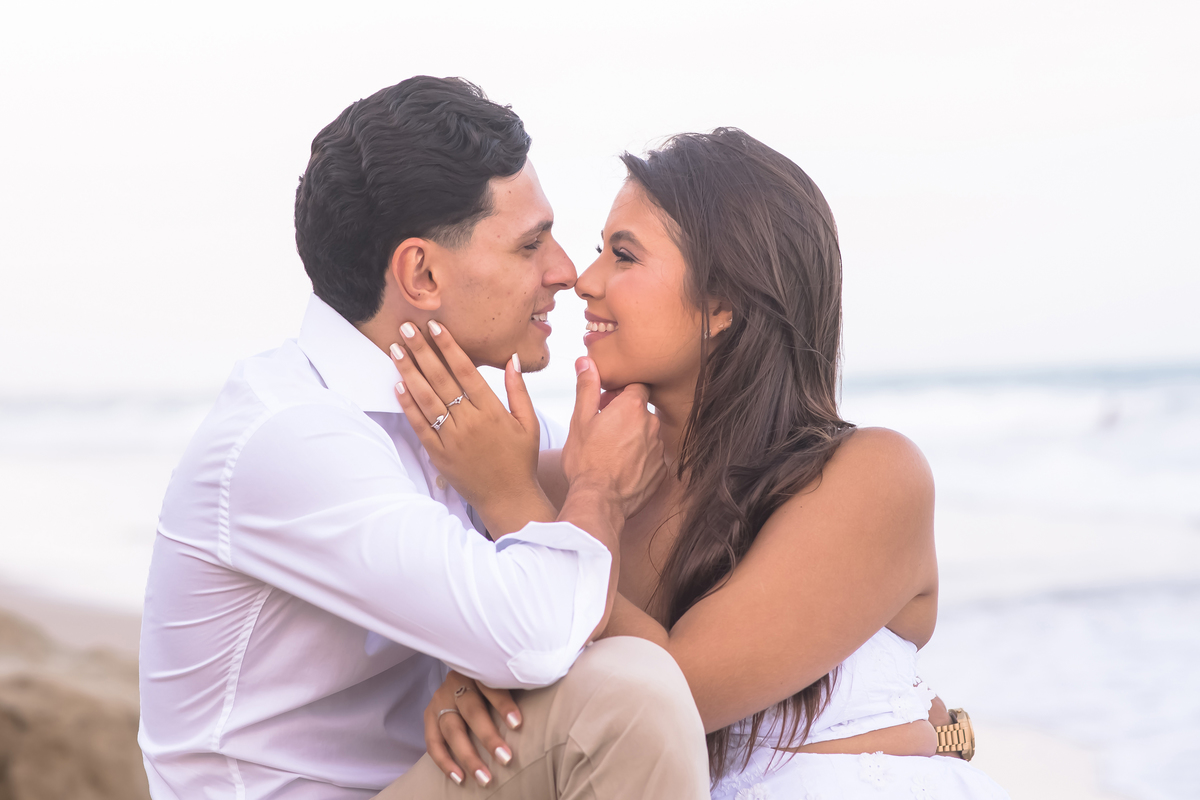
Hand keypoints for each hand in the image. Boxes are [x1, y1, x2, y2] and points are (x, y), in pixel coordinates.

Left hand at [391, 321, 553, 533]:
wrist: (508, 498)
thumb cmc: (520, 460)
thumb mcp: (529, 423)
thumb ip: (518, 390)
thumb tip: (511, 359)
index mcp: (492, 412)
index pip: (466, 371)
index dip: (449, 347)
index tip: (435, 327)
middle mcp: (470, 422)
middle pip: (441, 380)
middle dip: (422, 351)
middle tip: (407, 328)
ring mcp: (452, 439)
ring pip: (426, 399)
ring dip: (409, 372)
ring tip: (396, 350)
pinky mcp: (439, 455)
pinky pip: (420, 425)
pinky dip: (408, 405)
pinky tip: (398, 385)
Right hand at [423, 671, 521, 786]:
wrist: (467, 674)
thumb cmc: (496, 679)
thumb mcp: (506, 676)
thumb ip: (518, 685)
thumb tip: (549, 702)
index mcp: (478, 669)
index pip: (491, 686)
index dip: (503, 705)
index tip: (517, 725)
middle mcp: (456, 682)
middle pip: (472, 710)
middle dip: (488, 737)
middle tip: (506, 759)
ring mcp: (441, 698)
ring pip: (452, 729)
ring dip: (468, 756)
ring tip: (484, 778)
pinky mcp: (430, 715)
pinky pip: (433, 742)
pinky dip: (445, 762)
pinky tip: (460, 778)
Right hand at [561, 358, 666, 518]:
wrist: (599, 500)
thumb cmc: (586, 460)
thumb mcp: (580, 419)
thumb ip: (587, 387)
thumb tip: (586, 361)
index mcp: (633, 407)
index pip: (635, 386)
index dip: (619, 393)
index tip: (605, 404)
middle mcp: (651, 425)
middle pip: (641, 411)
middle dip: (625, 415)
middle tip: (603, 429)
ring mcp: (658, 449)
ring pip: (646, 434)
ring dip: (632, 437)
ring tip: (610, 452)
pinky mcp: (661, 471)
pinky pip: (651, 457)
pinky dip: (639, 459)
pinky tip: (621, 468)